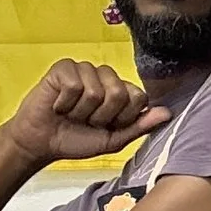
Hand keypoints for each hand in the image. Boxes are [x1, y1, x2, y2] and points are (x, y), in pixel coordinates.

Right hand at [5, 60, 168, 167]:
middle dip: (101, 116)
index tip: (107, 126)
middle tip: (86, 121)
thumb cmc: (76, 140)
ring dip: (81, 111)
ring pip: (95, 90)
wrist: (42, 143)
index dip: (123, 118)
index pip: (139, 97)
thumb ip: (140, 126)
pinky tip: (59, 105)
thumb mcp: (113, 140)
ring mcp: (85, 69)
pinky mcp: (63, 68)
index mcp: (121, 92)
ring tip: (71, 113)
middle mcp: (105, 77)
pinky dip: (65, 103)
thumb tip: (168, 113)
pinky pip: (74, 84)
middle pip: (119, 93)